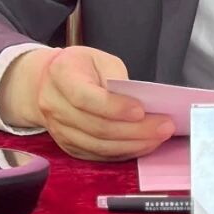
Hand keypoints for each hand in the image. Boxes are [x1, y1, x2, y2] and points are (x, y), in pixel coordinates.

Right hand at [0, 45, 173, 160]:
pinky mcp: (69, 146)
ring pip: (98, 145)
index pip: (85, 98)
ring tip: (158, 137)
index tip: (141, 110)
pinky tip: (142, 145)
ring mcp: (60, 130)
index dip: (114, 107)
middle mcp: (55, 106)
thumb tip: (138, 100)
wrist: (49, 83)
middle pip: (96, 126)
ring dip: (132, 144)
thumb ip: (116, 76)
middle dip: (134, 130)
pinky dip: (123, 152)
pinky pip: (98, 155)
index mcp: (61, 76)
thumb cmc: (80, 67)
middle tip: (164, 126)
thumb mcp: (100, 58)